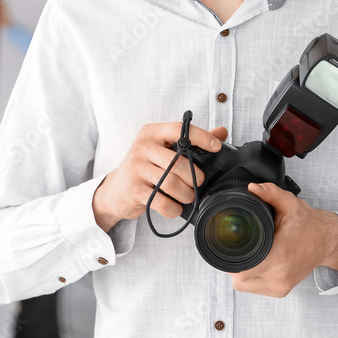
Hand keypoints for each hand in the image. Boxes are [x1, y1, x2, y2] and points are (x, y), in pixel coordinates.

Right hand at [92, 122, 227, 232]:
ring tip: (187, 197)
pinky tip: (175, 207)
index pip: (180, 129)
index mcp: (151, 133)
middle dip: (194, 178)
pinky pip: (162, 201)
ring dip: (186, 194)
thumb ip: (191, 141)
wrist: (116, 190)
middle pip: (179, 162)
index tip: (216, 147)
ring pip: (172, 183)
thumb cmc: (145, 168)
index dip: (201, 137)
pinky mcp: (134, 189)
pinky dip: (173, 208)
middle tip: (197, 184)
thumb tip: (222, 132)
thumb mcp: (164, 150)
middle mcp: (142, 147)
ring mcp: (136, 167)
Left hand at [229, 182, 337, 297]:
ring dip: (241, 271)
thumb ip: (271, 193)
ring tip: (250, 253)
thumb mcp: (290, 204)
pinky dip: (250, 277)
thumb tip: (252, 188)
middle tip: (239, 246)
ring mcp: (281, 286)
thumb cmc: (309, 224)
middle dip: (234, 263)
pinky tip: (256, 262)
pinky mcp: (281, 291)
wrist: (328, 242)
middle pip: (239, 279)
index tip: (231, 247)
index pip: (243, 271)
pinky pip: (254, 288)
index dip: (231, 260)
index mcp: (280, 255)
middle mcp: (280, 275)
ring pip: (244, 286)